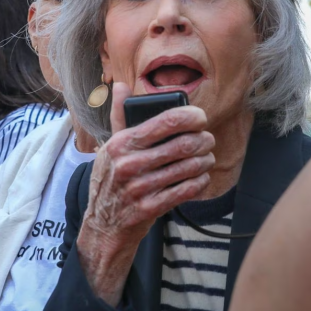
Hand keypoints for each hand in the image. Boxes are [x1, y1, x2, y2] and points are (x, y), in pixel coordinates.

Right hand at [77, 83, 215, 304]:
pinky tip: (201, 177)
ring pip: (188, 167)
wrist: (102, 224)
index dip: (191, 116)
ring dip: (204, 161)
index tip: (200, 118)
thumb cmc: (110, 179)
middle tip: (208, 140)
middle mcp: (129, 164)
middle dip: (203, 140)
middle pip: (182, 145)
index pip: (165, 121)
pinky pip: (186, 190)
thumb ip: (119, 116)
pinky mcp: (150, 208)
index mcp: (121, 143)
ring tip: (207, 158)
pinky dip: (199, 181)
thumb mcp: (110, 146)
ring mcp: (139, 188)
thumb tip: (120, 86)